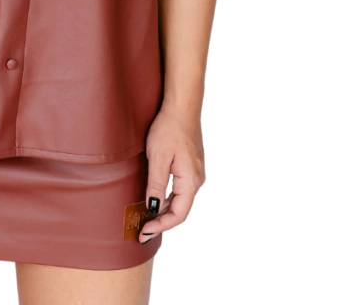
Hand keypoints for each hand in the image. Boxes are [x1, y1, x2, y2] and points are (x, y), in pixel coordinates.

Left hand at [138, 105, 205, 243]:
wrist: (181, 106)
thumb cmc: (169, 129)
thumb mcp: (158, 158)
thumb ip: (156, 184)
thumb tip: (153, 208)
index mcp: (191, 181)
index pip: (179, 214)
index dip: (161, 226)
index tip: (144, 232)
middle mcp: (197, 179)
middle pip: (180, 209)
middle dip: (161, 221)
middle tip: (141, 229)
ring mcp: (195, 172)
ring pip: (180, 199)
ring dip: (164, 210)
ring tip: (146, 217)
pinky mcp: (190, 165)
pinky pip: (180, 188)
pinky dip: (167, 197)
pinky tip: (155, 197)